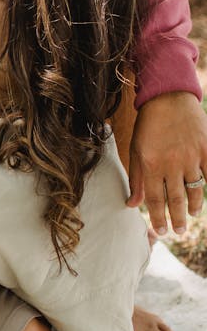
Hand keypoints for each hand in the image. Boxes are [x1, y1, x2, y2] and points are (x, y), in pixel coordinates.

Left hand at [127, 92, 206, 235]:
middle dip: (176, 219)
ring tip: (190, 215)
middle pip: (175, 199)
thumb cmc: (149, 125)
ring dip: (193, 206)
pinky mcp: (205, 149)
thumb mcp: (136, 150)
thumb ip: (136, 178)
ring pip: (194, 189)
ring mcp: (191, 156)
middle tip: (179, 232)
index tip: (162, 232)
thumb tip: (132, 204)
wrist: (168, 98)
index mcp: (151, 164)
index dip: (158, 218)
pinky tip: (206, 192)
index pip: (154, 199)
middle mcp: (171, 163)